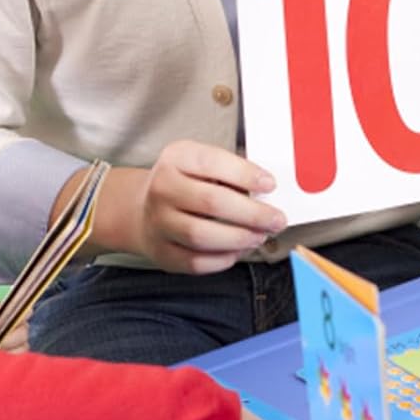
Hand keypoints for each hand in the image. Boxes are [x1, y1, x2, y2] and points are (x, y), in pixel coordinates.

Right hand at [89, 142, 286, 273]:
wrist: (142, 209)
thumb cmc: (185, 184)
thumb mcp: (201, 163)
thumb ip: (231, 172)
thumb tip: (267, 192)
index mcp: (177, 158)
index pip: (213, 162)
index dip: (245, 175)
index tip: (270, 184)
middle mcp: (163, 188)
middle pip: (211, 203)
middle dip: (252, 213)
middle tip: (276, 219)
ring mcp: (159, 222)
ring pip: (202, 236)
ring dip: (239, 238)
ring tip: (259, 236)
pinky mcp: (162, 251)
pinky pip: (196, 262)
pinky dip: (223, 259)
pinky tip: (237, 250)